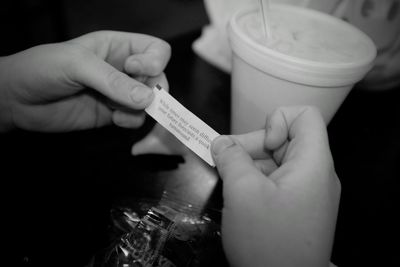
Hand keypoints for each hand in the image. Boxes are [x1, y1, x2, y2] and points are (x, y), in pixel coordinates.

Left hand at [0, 31, 170, 131]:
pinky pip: (136, 118)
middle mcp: (123, 69)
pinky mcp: (113, 114)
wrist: (17, 100)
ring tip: (117, 110)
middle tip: (136, 99)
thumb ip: (113, 81)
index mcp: (117, 47)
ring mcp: (119, 93)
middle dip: (153, 90)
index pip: (155, 50)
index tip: (133, 69)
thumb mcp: (78, 65)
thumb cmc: (43, 69)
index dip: (154, 61)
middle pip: (158, 78)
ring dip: (141, 108)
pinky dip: (131, 121)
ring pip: (150, 101)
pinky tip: (115, 119)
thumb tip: (148, 99)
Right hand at [211, 106, 340, 266]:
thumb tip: (221, 143)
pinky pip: (278, 181)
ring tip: (229, 180)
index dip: (276, 120)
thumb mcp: (242, 192)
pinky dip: (257, 180)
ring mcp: (308, 192)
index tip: (259, 146)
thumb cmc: (268, 241)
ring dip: (250, 164)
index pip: (304, 115)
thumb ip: (230, 158)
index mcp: (313, 163)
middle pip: (285, 138)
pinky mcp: (299, 207)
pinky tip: (240, 195)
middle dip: (252, 145)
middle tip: (224, 160)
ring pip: (278, 161)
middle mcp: (316, 174)